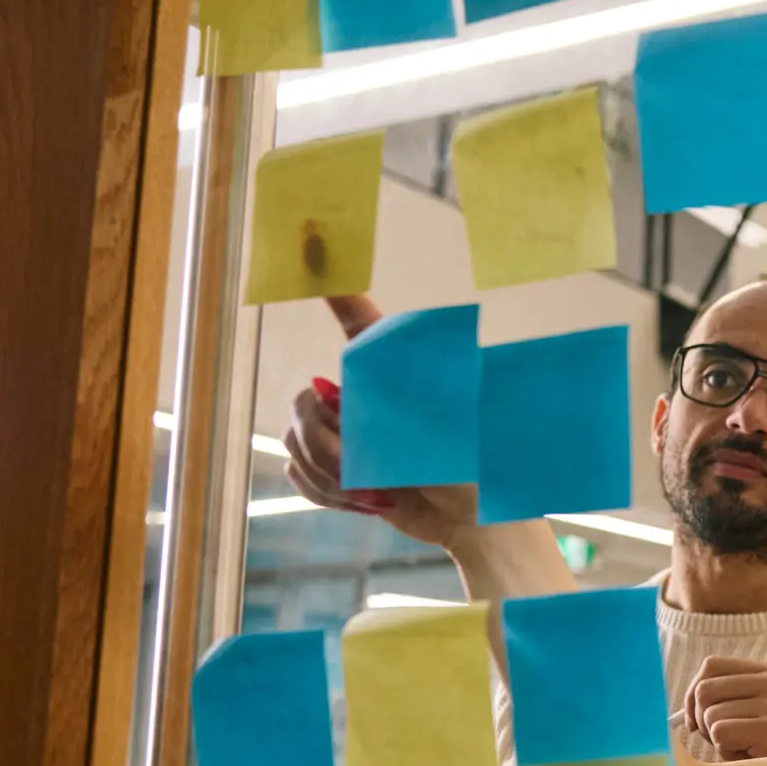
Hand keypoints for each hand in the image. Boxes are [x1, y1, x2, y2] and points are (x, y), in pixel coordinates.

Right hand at [280, 294, 477, 548]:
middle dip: (328, 449)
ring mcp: (344, 434)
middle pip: (303, 407)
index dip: (337, 291)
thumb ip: (393, 407)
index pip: (358, 323)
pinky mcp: (335, 470)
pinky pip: (298, 474)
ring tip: (375, 494)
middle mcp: (361, 399)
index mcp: (390, 377)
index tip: (315, 245)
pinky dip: (323, 494)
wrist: (470, 520)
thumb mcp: (445, 428)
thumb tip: (339, 390)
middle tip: (367, 475)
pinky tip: (361, 503)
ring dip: (331, 479)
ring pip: (296, 446)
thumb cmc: (470, 470)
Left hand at [680, 656, 766, 759]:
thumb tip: (686, 707)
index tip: (694, 718)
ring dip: (716, 740)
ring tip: (742, 750)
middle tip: (715, 740)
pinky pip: (720, 733)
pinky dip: (726, 752)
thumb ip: (736, 699)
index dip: (693, 692)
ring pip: (710, 715)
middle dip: (699, 719)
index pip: (711, 665)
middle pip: (705, 689)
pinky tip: (750, 757)